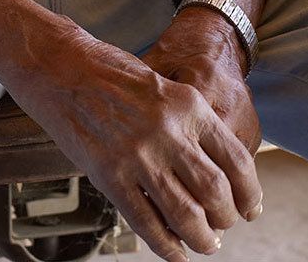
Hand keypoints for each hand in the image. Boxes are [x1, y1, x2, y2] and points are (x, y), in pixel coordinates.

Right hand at [0, 0, 262, 261]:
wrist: (57, 64)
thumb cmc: (107, 71)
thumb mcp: (160, 84)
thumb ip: (185, 121)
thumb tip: (208, 167)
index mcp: (187, 104)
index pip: (236, 160)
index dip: (249, 193)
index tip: (250, 209)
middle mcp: (169, 130)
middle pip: (216, 193)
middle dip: (226, 219)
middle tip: (223, 227)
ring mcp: (138, 155)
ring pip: (187, 215)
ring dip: (201, 238)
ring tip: (204, 244)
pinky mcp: (109, 174)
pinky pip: (147, 223)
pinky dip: (166, 245)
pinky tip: (174, 251)